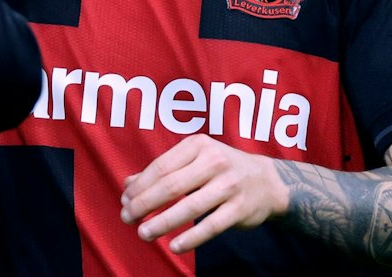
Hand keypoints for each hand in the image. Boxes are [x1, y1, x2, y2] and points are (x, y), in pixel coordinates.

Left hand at [120, 134, 289, 252]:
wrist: (267, 182)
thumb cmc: (221, 170)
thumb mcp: (194, 160)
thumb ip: (162, 170)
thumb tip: (127, 185)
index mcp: (199, 145)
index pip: (161, 167)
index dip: (139, 186)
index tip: (124, 200)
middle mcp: (214, 162)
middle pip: (171, 186)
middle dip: (144, 204)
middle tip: (127, 218)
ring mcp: (229, 185)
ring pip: (189, 207)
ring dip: (162, 222)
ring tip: (144, 233)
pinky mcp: (240, 208)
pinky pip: (211, 226)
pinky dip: (191, 238)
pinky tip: (174, 246)